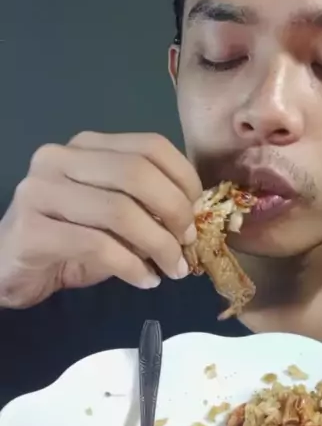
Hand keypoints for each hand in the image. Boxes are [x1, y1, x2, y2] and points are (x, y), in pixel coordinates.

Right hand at [0, 132, 202, 308]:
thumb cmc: (69, 241)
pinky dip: (131, 266)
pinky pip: (97, 246)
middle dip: (174, 211)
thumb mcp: (115, 218)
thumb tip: (194, 219)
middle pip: (137, 173)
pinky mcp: (30, 230)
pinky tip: (145, 281)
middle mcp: (60, 158)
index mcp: (87, 146)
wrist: (11, 269)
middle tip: (187, 244)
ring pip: (119, 211)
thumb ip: (148, 207)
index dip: (184, 178)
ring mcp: (40, 191)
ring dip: (158, 245)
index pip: (150, 145)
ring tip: (173, 269)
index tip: (198, 212)